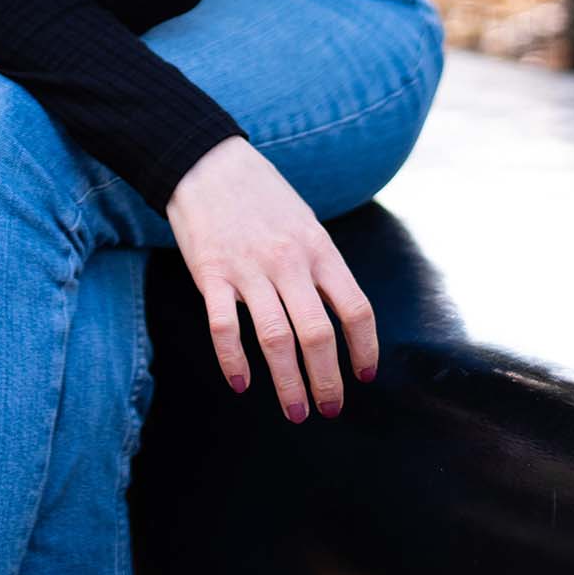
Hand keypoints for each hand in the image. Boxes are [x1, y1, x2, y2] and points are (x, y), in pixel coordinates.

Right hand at [165, 135, 377, 420]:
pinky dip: (234, 362)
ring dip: (288, 384)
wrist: (209, 161)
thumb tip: (341, 316)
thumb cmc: (262, 195)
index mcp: (318, 248)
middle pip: (318, 334)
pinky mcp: (212, 273)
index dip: (365, 349)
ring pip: (276, 339)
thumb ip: (321, 266)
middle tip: (330, 409)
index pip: (355, 308)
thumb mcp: (305, 222)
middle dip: (327, 382)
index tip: (364, 376)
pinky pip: (225, 328)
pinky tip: (242, 384)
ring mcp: (249, 268)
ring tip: (296, 413)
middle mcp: (288, 261)